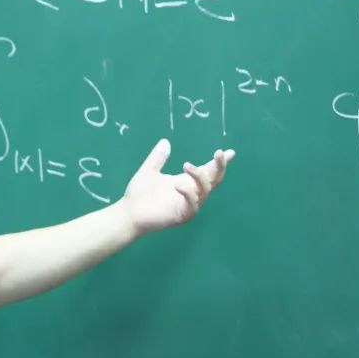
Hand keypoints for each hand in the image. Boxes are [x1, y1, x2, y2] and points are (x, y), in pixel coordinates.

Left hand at [120, 139, 234, 235]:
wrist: (128, 212)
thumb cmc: (139, 194)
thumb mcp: (149, 171)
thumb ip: (157, 158)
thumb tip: (165, 141)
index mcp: (186, 182)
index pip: (208, 171)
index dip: (219, 162)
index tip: (230, 152)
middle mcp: (191, 193)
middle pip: (214, 180)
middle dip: (220, 166)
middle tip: (219, 153)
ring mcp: (188, 205)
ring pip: (205, 190)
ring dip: (200, 176)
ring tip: (187, 165)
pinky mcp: (182, 215)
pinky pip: (192, 205)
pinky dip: (188, 194)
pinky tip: (179, 185)